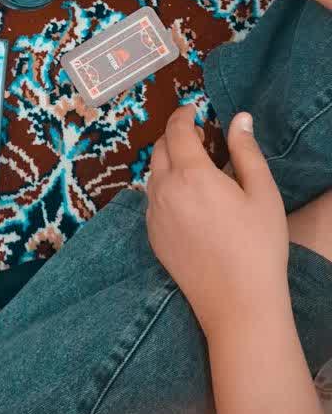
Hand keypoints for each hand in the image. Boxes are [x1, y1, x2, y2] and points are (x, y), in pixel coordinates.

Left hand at [146, 107, 288, 338]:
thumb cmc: (258, 246)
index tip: (193, 109)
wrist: (237, 303)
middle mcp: (164, 190)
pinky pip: (152, 201)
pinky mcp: (152, 237)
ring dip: (168, 162)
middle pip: (159, 149)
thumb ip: (246, 151)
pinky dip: (164, 188)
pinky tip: (187, 200)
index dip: (183, 115)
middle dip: (174, 136)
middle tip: (196, 136)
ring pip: (153, 175)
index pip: (176, 130)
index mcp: (191, 174)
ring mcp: (153, 215)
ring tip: (193, 167)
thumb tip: (239, 118)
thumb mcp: (262, 193)